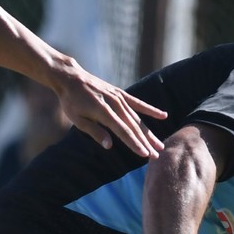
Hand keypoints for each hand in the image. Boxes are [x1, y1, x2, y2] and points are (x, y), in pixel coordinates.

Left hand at [51, 67, 165, 158]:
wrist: (70, 77)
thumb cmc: (71, 101)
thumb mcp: (77, 119)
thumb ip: (94, 132)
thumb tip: (110, 146)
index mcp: (104, 112)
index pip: (123, 131)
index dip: (135, 144)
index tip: (145, 155)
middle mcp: (115, 104)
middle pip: (134, 126)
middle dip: (146, 142)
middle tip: (156, 156)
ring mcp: (119, 97)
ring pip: (138, 118)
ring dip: (149, 132)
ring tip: (159, 145)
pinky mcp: (120, 93)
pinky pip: (138, 103)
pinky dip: (150, 109)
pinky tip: (163, 115)